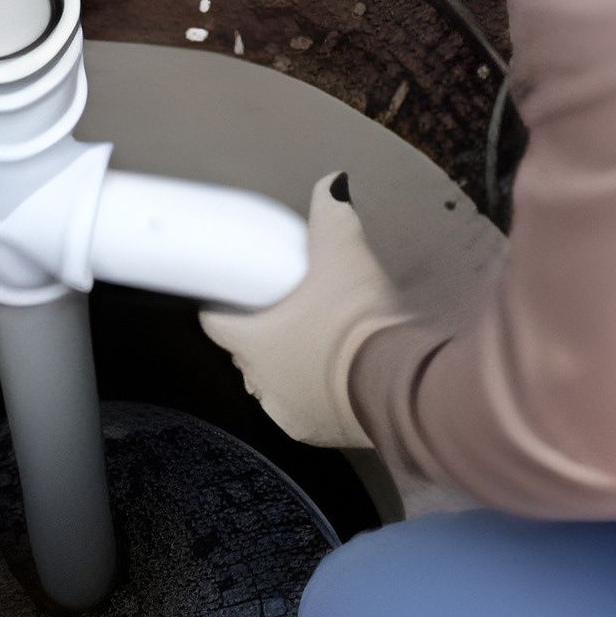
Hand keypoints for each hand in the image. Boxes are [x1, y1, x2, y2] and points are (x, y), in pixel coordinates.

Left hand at [200, 171, 406, 447]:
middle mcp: (258, 381)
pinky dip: (311, 393)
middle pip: (245, 352)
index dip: (224, 304)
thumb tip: (330, 182)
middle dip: (261, 334)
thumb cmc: (358, 318)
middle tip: (290, 311)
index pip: (215, 321)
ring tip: (314, 343)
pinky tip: (332, 377)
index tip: (240, 292)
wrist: (400, 384)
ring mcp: (285, 411)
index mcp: (250, 341)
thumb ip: (330, 213)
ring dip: (285, 365)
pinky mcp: (315, 434)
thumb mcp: (343, 252)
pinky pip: (302, 409)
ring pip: (272, 383)